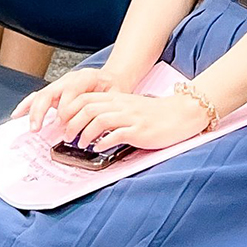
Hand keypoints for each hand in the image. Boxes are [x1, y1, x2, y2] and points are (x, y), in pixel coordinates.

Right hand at [14, 66, 127, 132]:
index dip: (66, 109)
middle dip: (42, 111)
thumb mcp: (116, 96)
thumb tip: (94, 127)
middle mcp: (70, 79)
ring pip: (42, 94)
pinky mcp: (55, 91)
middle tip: (39, 128)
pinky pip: (38, 96)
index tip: (65, 125)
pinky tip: (18, 114)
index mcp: (86, 77)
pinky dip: (27, 105)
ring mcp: (60, 84)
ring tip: (32, 127)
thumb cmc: (114, 88)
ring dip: (34, 112)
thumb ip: (104, 109)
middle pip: (50, 92)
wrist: (113, 78)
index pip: (70, 92)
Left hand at [59, 89, 211, 151]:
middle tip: (67, 136)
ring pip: (99, 120)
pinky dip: (104, 142)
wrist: (182, 113)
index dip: (70, 110)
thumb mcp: (131, 107)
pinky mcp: (140, 130)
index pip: (86, 98)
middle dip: (72, 123)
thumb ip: (113, 111)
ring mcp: (131, 117)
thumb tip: (91, 123)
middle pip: (88, 108)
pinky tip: (100, 148)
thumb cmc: (156, 114)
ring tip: (81, 144)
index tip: (63, 123)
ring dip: (85, 133)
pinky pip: (117, 134)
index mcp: (118, 98)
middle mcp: (122, 105)